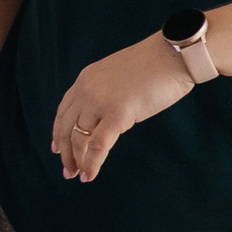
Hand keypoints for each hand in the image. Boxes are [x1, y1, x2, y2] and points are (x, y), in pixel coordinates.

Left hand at [52, 34, 194, 181]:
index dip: (58, 132)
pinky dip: (91, 164)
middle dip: (65, 152)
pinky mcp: (117, 113)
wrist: (174, 55)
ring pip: (79, 139)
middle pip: (66, 127)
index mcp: (86, 79)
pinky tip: (89, 176)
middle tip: (68, 170)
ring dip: (76, 161)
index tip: (57, 148)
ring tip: (79, 175)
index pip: (64, 110)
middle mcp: (87, 90)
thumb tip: (107, 115)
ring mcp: (100, 101)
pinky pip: (97, 146)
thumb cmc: (156, 65)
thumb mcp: (119, 75)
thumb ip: (107, 92)